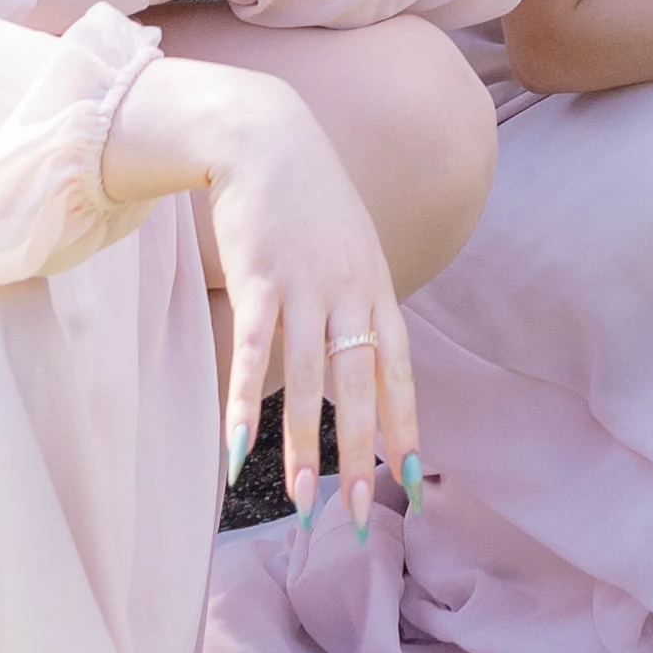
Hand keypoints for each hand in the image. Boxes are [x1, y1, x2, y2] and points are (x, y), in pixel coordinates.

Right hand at [181, 68, 417, 501]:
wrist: (266, 134)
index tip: (414, 481)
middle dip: (360, 457)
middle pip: (359, 387)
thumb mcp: (351, 247)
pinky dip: (245, 403)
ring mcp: (305, 285)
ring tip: (303, 506)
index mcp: (377, 288)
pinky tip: (238, 451)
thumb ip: (358, 302)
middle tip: (359, 517)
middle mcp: (349, 291)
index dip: (404, 426)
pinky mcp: (258, 278)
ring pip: (309, 380)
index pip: (399, 371)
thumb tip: (361, 363)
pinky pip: (253, 352)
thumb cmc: (309, 200)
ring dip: (304, 448)